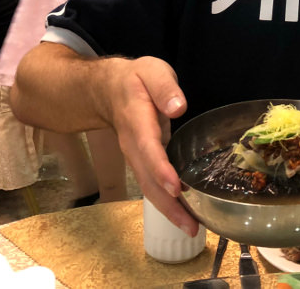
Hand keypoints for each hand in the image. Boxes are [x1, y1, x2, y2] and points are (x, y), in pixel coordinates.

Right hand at [103, 56, 198, 234]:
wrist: (107, 90)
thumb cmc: (135, 79)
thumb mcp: (151, 71)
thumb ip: (164, 87)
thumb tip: (177, 107)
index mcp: (137, 121)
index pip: (148, 148)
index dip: (161, 169)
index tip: (176, 187)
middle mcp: (134, 145)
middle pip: (147, 179)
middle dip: (168, 204)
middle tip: (191, 226)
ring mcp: (136, 157)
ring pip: (148, 187)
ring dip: (169, 210)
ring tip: (192, 228)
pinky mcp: (142, 162)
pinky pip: (152, 185)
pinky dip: (167, 202)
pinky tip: (186, 213)